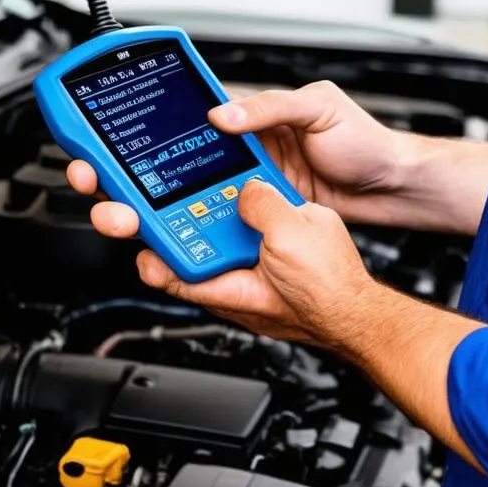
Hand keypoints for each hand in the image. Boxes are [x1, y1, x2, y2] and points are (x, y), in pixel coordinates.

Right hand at [69, 80, 411, 229]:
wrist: (391, 189)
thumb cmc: (364, 142)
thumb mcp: (319, 108)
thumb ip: (270, 107)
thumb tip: (223, 113)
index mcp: (248, 120)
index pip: (183, 119)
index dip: (140, 129)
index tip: (103, 137)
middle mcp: (240, 156)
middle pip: (169, 167)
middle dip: (125, 176)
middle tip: (99, 184)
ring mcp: (247, 192)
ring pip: (184, 204)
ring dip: (148, 212)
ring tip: (125, 218)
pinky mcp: (259, 223)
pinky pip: (216, 231)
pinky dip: (189, 240)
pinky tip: (168, 246)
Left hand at [91, 178, 375, 342]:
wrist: (362, 310)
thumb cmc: (327, 294)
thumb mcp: (291, 237)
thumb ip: (261, 205)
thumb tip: (248, 188)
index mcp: (220, 282)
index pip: (161, 264)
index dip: (140, 236)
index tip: (125, 209)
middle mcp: (226, 280)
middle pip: (180, 244)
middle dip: (161, 213)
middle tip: (147, 184)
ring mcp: (246, 271)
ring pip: (212, 235)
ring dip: (206, 207)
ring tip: (201, 176)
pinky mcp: (266, 262)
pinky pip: (243, 233)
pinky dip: (240, 212)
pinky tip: (248, 190)